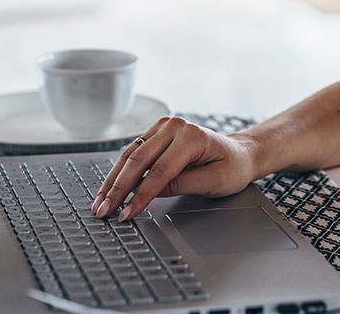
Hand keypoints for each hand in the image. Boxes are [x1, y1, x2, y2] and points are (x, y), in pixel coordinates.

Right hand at [92, 117, 257, 219]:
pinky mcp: (156, 133)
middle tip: (104, 211)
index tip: (126, 213)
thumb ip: (183, 184)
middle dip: (118, 189)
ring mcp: (163, 127)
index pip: (159, 171)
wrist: (239, 153)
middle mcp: (174, 127)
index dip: (140, 195)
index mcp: (192, 136)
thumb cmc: (232, 167)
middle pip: (138, 160)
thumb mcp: (215, 181)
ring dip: (113, 181)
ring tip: (100, 202)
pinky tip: (110, 188)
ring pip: (130, 155)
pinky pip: (133, 152)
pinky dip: (120, 171)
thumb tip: (151, 192)